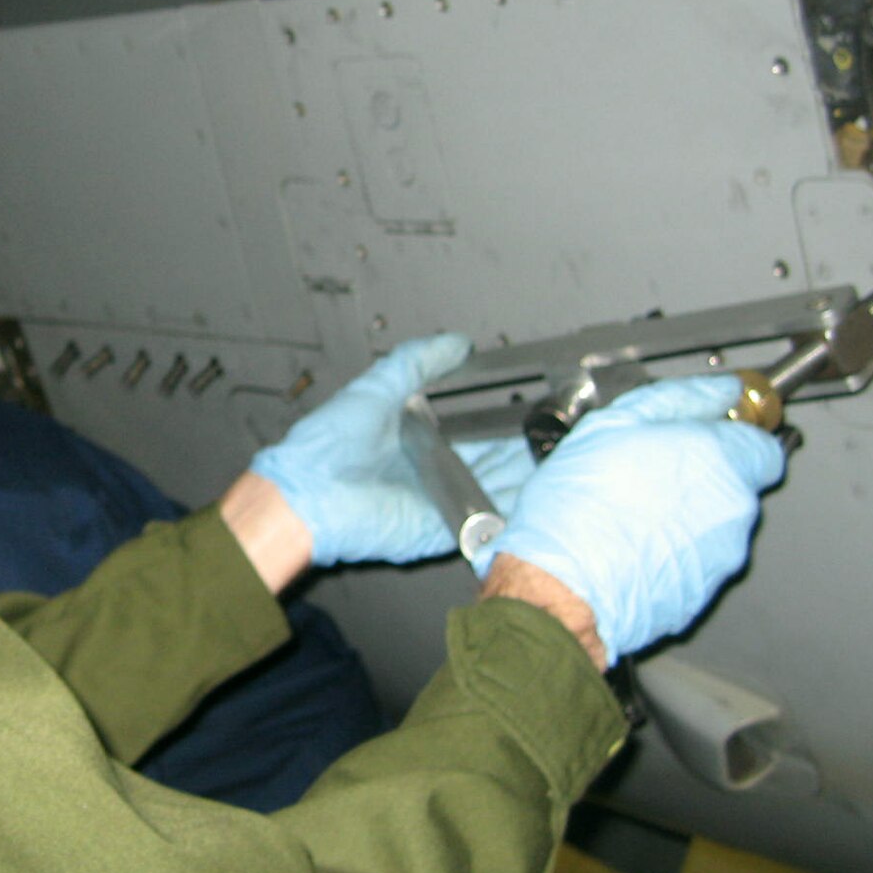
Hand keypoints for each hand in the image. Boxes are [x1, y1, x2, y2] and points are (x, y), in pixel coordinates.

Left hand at [250, 334, 534, 569]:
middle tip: (561, 433)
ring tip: (562, 459)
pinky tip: (541, 496)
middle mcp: (436, 469)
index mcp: (423, 436)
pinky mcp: (443, 529)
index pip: (477, 425)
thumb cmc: (330, 443)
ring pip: (498, 488)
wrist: (310, 494)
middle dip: (526, 447)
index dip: (506, 416)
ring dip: (528, 477)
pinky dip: (512, 512)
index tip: (536, 404)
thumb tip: (457, 343)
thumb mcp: (377, 387)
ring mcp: (442, 500)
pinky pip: (485, 522)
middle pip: (496, 458)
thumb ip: (417, 362)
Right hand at [486, 374, 785, 665]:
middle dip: (701, 473)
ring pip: (716, 522)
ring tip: (632, 510)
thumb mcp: (614, 424)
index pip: (764, 441)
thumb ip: (679, 399)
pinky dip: (673, 548)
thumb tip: (717, 391)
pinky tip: (632, 542)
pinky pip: (696, 558)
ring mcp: (721, 555)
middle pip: (737, 481)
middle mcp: (732, 508)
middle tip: (651, 468)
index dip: (733, 433)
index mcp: (719, 460)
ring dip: (685, 511)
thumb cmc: (579, 508)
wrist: (562, 588)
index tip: (707, 432)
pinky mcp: (702, 592)